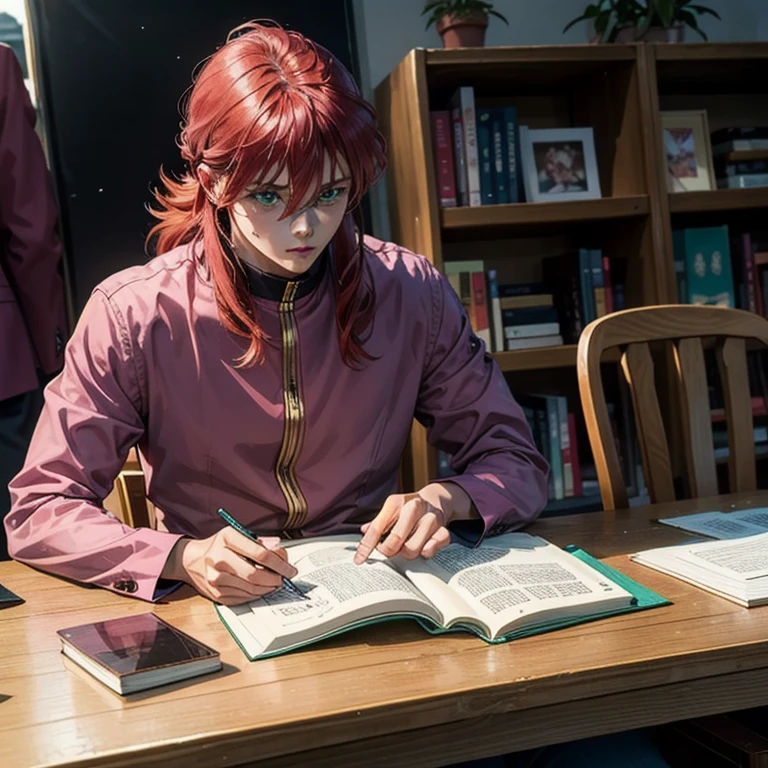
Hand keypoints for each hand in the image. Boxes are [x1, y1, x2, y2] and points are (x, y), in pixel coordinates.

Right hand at [164, 528, 297, 605]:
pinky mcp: (216, 593)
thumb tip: (281, 553)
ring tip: (274, 583)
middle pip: (255, 575)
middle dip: (275, 579)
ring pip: (250, 589)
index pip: (260, 553)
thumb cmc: (220, 545)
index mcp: (227, 538)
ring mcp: (216, 578)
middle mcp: (219, 558)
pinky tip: (261, 589)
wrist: (191, 560)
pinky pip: (243, 598)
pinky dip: (256, 594)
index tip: (291, 569)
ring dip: (267, 588)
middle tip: (284, 578)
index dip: (280, 563)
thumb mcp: (238, 534)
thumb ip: (261, 542)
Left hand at [353, 492, 451, 563]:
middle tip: (388, 551)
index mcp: (395, 502)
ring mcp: (430, 518)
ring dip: (407, 552)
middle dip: (388, 550)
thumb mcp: (390, 511)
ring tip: (406, 545)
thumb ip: (377, 523)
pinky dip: (426, 551)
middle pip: (395, 539)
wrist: (435, 499)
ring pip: (412, 548)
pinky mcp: (443, 529)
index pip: (376, 528)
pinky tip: (423, 546)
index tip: (360, 559)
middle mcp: (413, 507)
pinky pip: (432, 549)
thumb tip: (364, 532)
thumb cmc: (408, 509)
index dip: (366, 546)